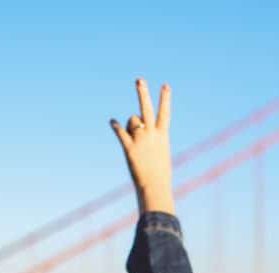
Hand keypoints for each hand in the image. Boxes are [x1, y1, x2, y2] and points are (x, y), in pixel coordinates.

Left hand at [110, 79, 174, 215]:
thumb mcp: (160, 152)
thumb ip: (151, 138)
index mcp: (163, 135)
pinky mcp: (129, 147)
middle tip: (139, 79)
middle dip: (143, 93)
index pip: (165, 113)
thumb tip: (136, 127)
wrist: (155, 186)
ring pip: (132, 121)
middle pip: (147, 108)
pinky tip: (112, 122)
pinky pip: (120, 132)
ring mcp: (141, 140)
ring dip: (130, 124)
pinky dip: (116, 127)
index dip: (165, 98)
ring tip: (134, 137)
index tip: (166, 85)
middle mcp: (152, 134)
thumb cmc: (159, 172)